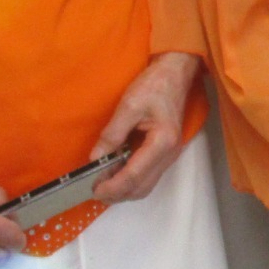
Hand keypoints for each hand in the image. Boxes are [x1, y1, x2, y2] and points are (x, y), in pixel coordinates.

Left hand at [90, 51, 199, 201]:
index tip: (93, 189)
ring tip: (102, 185)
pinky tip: (115, 174)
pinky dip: (130, 181)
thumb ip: (112, 134)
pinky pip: (147, 176)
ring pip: (145, 186)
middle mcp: (169, 154)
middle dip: (117, 194)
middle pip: (141, 188)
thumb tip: (95, 159)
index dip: (112, 186)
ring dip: (123, 191)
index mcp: (162, 142)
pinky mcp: (165, 153)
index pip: (134, 175)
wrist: (175, 74)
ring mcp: (169, 155)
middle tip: (93, 190)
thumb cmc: (154, 86)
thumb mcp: (128, 106)